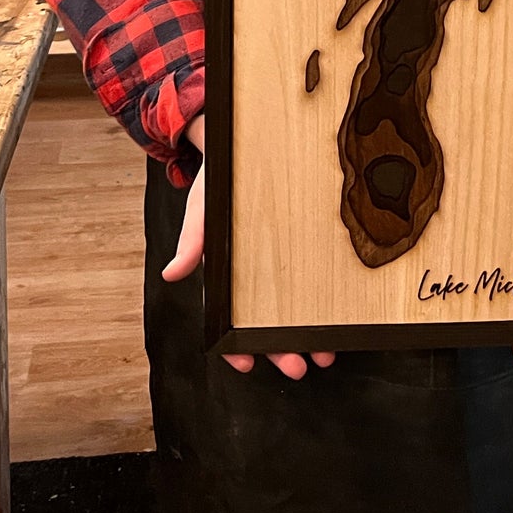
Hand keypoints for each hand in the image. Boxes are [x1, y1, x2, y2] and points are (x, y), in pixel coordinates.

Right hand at [161, 116, 334, 381]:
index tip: (245, 362)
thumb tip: (173, 273)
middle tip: (299, 367)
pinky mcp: (304, 243)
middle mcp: (257, 272)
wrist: (245, 145)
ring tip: (326, 354)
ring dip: (308, 334)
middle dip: (281, 349)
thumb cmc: (218, 182)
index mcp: (228, 270)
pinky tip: (340, 315)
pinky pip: (315, 277)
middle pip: (268, 321)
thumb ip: (192, 242)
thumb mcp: (203, 210)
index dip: (235, 344)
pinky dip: (324, 301)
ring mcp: (282, 259)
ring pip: (294, 307)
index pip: (229, 317)